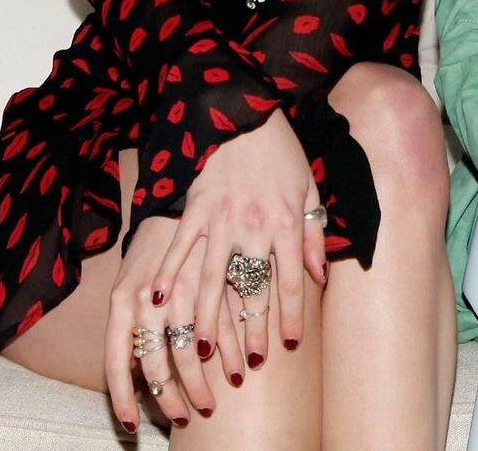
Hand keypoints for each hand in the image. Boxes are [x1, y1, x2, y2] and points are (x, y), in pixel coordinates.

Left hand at [106, 216, 243, 430]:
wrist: (189, 181)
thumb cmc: (156, 240)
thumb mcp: (131, 280)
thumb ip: (130, 326)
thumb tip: (132, 371)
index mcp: (122, 299)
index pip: (115, 362)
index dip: (123, 397)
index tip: (133, 427)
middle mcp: (149, 295)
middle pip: (160, 361)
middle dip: (178, 395)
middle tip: (195, 413)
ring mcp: (182, 282)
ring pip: (195, 345)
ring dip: (213, 374)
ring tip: (226, 389)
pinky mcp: (216, 270)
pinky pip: (223, 319)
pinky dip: (235, 344)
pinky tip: (244, 360)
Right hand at [147, 110, 326, 367]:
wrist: (248, 112)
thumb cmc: (282, 152)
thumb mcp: (309, 190)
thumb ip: (313, 234)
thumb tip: (320, 275)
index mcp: (286, 223)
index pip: (292, 281)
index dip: (292, 316)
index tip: (290, 344)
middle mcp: (255, 226)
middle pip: (252, 289)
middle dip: (250, 331)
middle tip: (244, 365)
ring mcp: (222, 217)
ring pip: (212, 277)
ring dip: (205, 317)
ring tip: (198, 351)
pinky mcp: (196, 206)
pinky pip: (180, 245)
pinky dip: (168, 271)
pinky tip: (157, 298)